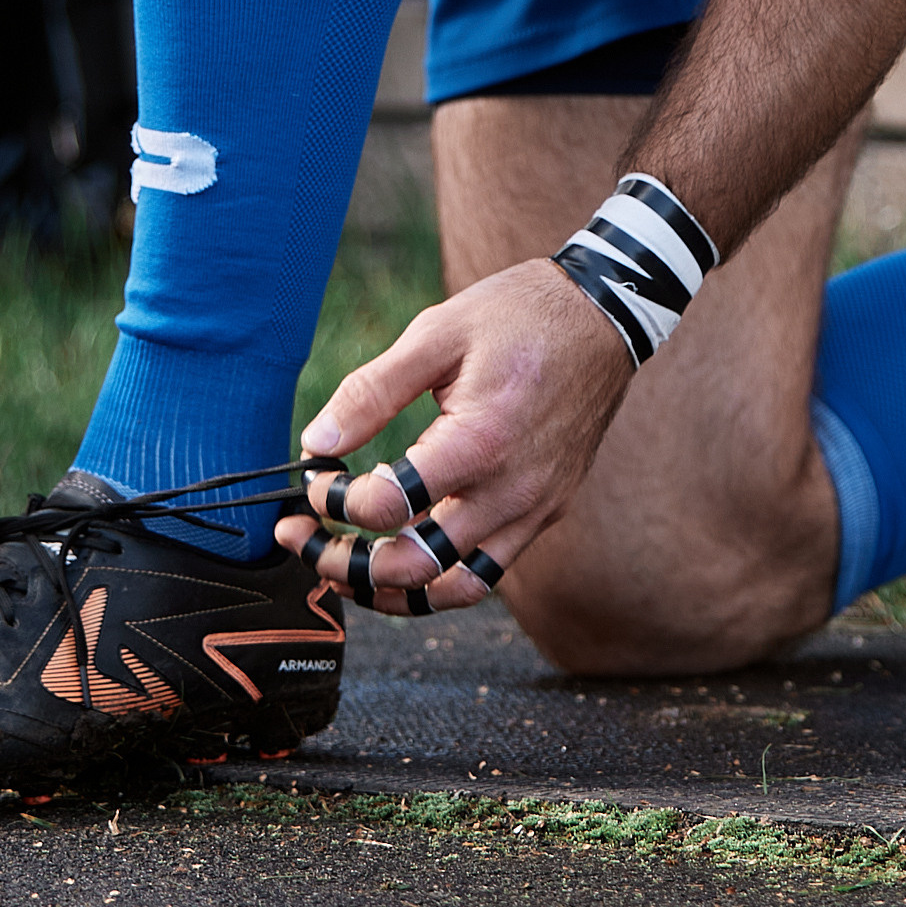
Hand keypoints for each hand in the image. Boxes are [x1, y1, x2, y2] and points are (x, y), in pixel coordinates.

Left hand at [275, 257, 633, 609]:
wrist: (603, 316)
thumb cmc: (518, 315)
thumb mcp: (437, 333)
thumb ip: (372, 391)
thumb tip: (316, 441)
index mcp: (479, 442)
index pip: (388, 507)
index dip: (333, 501)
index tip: (312, 478)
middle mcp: (511, 491)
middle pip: (413, 567)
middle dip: (344, 564)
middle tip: (302, 542)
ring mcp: (533, 509)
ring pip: (452, 589)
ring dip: (389, 591)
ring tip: (344, 571)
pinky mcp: (545, 512)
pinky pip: (487, 572)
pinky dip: (438, 579)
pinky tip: (405, 554)